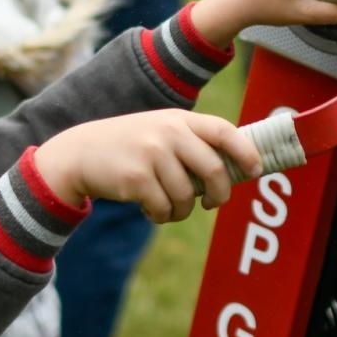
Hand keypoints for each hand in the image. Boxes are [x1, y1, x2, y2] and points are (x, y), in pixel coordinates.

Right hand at [34, 110, 260, 222]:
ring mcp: (151, 154)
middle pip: (214, 170)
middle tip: (212, 203)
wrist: (79, 154)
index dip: (245, 151)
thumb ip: (192, 144)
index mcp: (179, 119)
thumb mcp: (160, 132)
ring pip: (188, 196)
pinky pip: (164, 209)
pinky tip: (151, 210)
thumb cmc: (130, 148)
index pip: (224, 130)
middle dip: (219, 194)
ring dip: (182, 211)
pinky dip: (161, 216)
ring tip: (169, 207)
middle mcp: (168, 132)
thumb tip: (234, 172)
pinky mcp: (136, 178)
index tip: (256, 169)